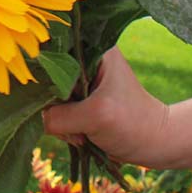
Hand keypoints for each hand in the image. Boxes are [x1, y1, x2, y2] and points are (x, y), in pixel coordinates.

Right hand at [42, 47, 169, 166]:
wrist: (157, 144)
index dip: (47, 72)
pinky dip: (65, 126)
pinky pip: (57, 111)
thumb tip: (34, 115)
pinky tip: (80, 136)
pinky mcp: (79, 99)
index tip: (55, 97)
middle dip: (55, 104)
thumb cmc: (133, 123)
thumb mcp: (95, 116)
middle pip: (48, 77)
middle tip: (74, 124)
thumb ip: (59, 115)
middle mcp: (83, 59)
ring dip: (61, 120)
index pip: (53, 50)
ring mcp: (80, 80)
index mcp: (91, 48)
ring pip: (50, 97)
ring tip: (82, 134)